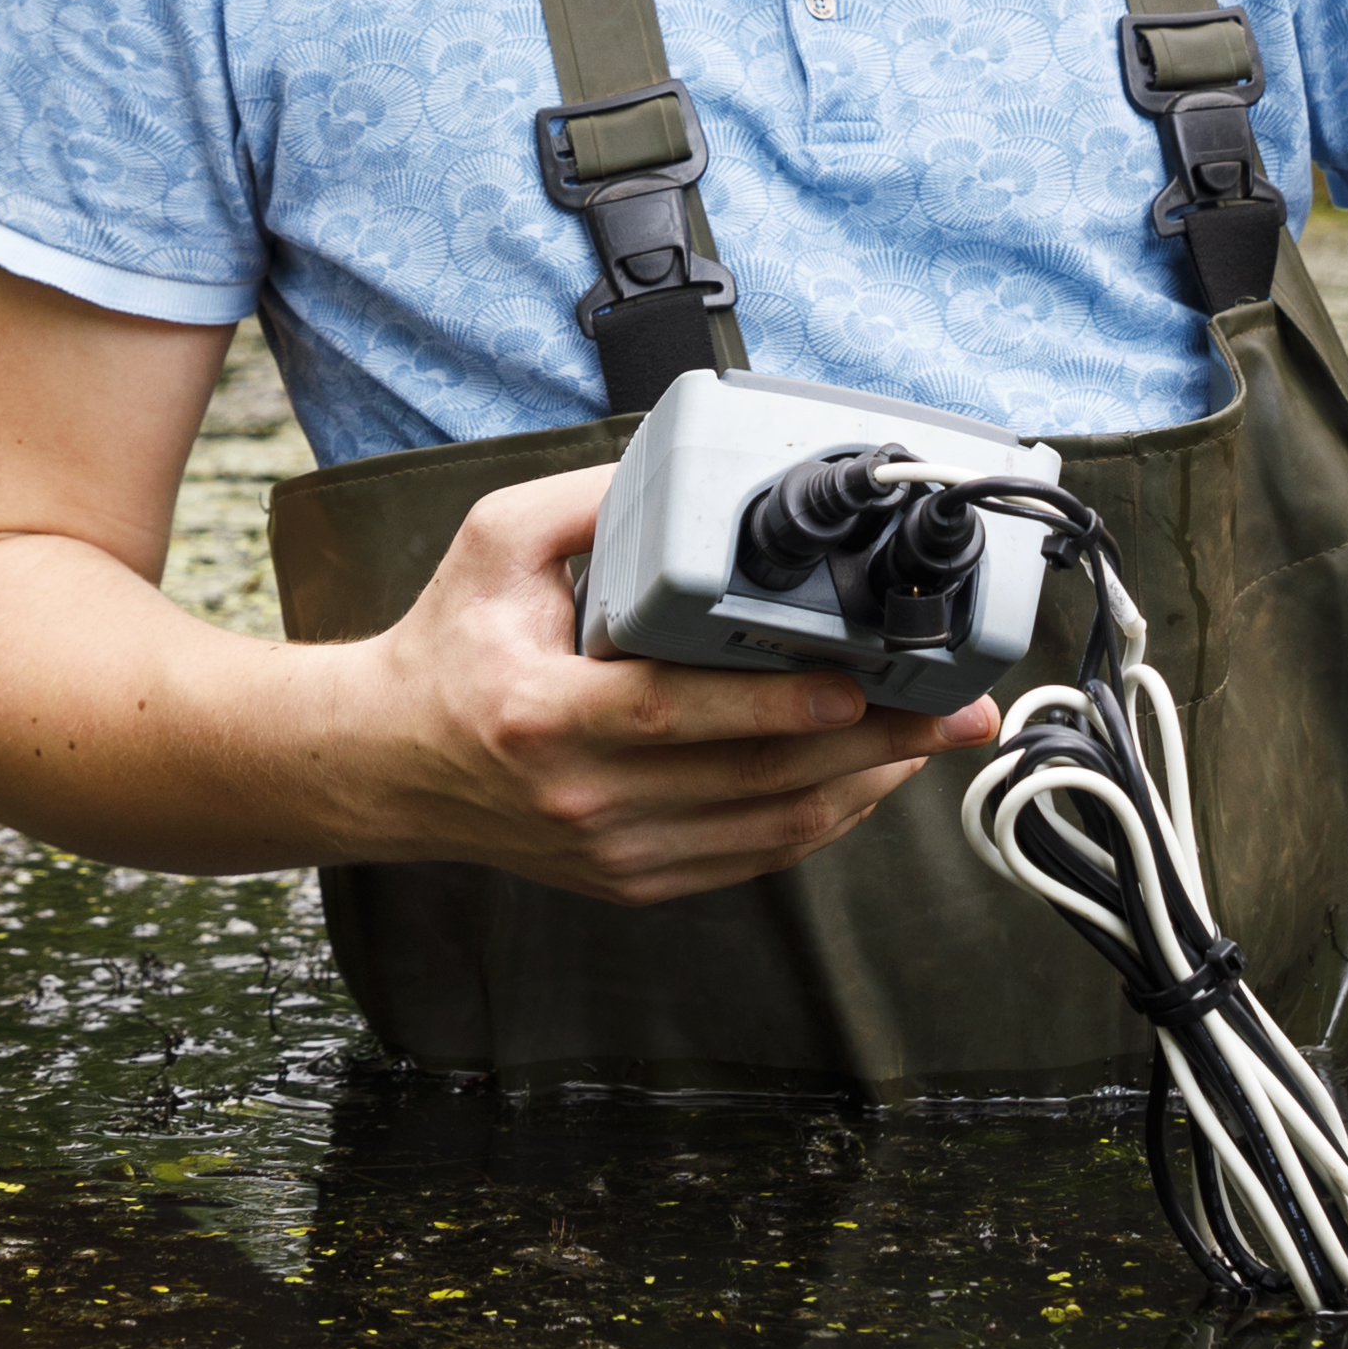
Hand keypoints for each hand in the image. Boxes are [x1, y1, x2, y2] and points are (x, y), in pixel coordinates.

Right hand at [347, 464, 994, 906]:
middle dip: (876, 744)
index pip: (677, 716)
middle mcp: (582, 799)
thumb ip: (591, 502)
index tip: (860, 681)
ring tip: (938, 736)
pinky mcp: (635, 879)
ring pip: (770, 831)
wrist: (387, 766)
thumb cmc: (447, 650)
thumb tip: (686, 469)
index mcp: (542, 715)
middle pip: (754, 780)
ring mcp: (613, 852)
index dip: (777, 702)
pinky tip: (871, 775)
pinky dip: (824, 818)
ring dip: (868, 785)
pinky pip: (753, 857)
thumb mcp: (493, 545)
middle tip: (960, 712)